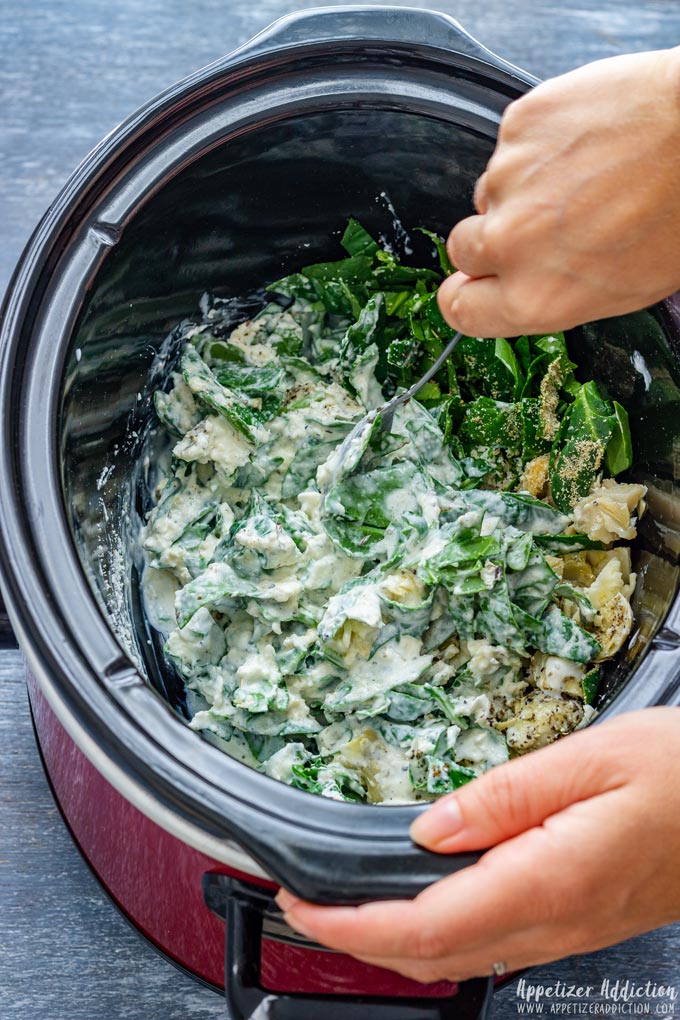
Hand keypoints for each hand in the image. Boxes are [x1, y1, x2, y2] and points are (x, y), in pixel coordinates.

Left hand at [276, 708, 679, 982]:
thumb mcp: (591, 759)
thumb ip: (500, 796)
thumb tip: (428, 829)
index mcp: (547, 881)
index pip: (423, 928)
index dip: (350, 926)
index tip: (302, 904)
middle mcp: (555, 920)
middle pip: (433, 956)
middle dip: (359, 940)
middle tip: (309, 901)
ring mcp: (570, 929)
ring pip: (462, 957)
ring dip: (396, 940)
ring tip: (353, 901)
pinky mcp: (581, 919)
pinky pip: (495, 942)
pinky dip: (441, 931)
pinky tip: (429, 898)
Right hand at [437, 49, 679, 337]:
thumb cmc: (679, 216)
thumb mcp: (621, 290)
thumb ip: (552, 293)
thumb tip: (522, 286)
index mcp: (534, 297)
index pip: (458, 310)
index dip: (467, 295)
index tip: (475, 285)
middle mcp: (510, 244)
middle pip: (463, 248)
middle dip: (492, 238)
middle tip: (540, 224)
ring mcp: (509, 180)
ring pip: (490, 191)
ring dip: (522, 188)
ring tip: (581, 177)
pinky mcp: (518, 126)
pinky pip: (512, 143)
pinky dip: (539, 143)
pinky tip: (584, 143)